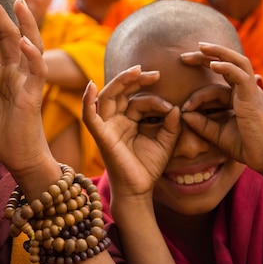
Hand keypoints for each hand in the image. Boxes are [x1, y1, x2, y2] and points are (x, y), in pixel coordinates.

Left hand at [0, 0, 54, 180]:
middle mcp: (17, 74)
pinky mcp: (34, 92)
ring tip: (18, 2)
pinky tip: (24, 41)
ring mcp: (28, 80)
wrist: (17, 158)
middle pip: (8, 38)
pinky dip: (31, 54)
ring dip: (24, 23)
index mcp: (2, 77)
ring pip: (29, 44)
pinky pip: (36, 69)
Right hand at [82, 66, 180, 199]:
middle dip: (135, 80)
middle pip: (119, 92)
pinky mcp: (101, 136)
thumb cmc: (149, 167)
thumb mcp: (166, 141)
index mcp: (128, 121)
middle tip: (155, 73)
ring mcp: (106, 127)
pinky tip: (90, 86)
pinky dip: (87, 101)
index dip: (154, 99)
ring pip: (107, 97)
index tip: (171, 107)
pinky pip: (89, 116)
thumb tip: (175, 107)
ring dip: (120, 82)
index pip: (138, 101)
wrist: (139, 191)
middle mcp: (115, 121)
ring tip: (136, 72)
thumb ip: (171, 123)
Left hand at [179, 42, 262, 175]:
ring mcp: (252, 92)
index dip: (196, 95)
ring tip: (201, 47)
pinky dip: (227, 67)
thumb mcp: (217, 134)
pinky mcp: (253, 97)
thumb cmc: (246, 147)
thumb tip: (183, 113)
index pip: (215, 86)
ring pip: (238, 62)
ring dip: (219, 52)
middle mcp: (247, 90)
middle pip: (228, 64)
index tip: (183, 108)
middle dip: (206, 56)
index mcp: (239, 97)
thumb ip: (201, 123)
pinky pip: (241, 76)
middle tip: (184, 56)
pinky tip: (213, 64)